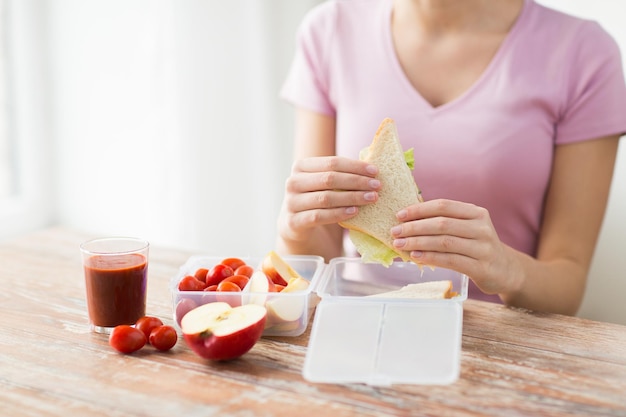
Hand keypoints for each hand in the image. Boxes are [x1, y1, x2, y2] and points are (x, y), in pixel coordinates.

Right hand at [278, 156, 380, 242]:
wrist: (296, 225)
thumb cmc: (316, 198)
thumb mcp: (323, 183)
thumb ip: (340, 173)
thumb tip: (372, 169)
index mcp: (300, 166)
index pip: (332, 162)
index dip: (355, 166)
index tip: (375, 171)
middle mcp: (293, 182)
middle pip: (329, 179)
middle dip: (357, 181)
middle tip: (377, 186)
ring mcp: (291, 202)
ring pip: (326, 198)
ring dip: (352, 197)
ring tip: (371, 198)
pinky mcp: (294, 221)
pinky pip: (319, 216)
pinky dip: (339, 213)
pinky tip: (355, 212)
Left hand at [391, 199, 512, 294]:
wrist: (505, 270)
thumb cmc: (476, 246)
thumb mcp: (467, 228)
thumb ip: (444, 221)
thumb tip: (408, 220)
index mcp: (476, 213)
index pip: (443, 206)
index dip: (419, 209)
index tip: (399, 215)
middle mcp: (482, 228)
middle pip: (442, 224)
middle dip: (414, 227)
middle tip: (395, 231)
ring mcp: (483, 248)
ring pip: (444, 242)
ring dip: (418, 243)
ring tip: (400, 244)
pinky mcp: (481, 267)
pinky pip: (450, 260)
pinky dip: (430, 257)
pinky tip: (415, 256)